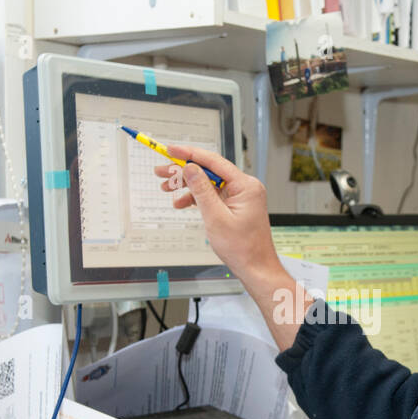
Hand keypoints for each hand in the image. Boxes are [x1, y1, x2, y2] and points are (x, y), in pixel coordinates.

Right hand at [155, 144, 281, 284]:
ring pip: (208, 183)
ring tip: (166, 188)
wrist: (255, 268)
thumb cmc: (243, 248)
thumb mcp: (215, 217)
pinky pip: (213, 195)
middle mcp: (245, 187)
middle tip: (162, 172)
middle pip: (209, 171)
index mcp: (245, 186)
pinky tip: (181, 203)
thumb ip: (202, 190)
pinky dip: (197, 198)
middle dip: (184, 171)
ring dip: (187, 186)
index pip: (214, 161)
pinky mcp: (235, 206)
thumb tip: (190, 168)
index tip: (171, 150)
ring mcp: (240, 196)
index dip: (190, 154)